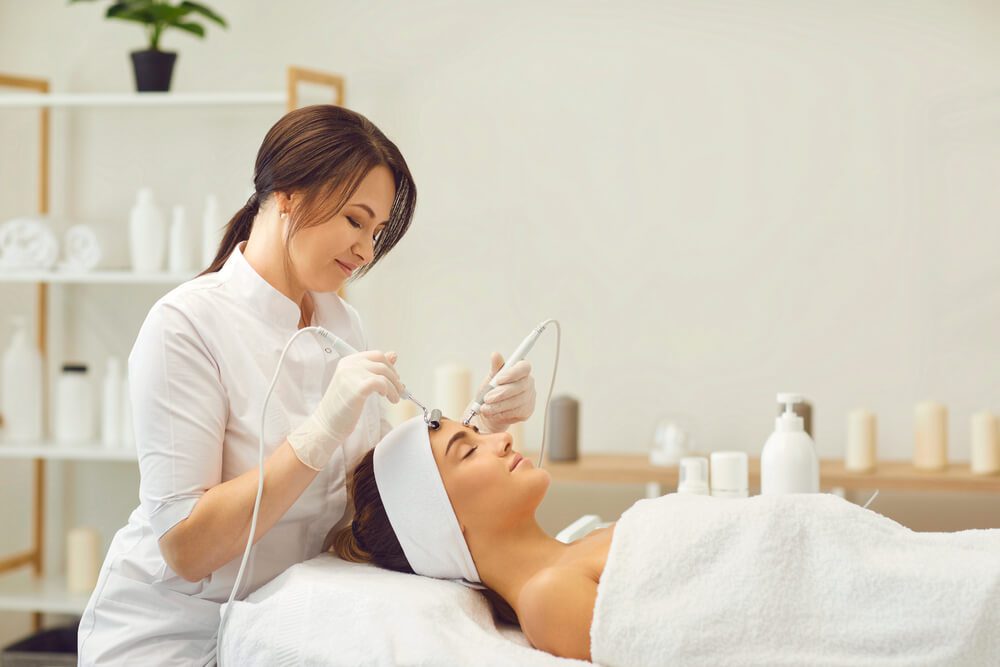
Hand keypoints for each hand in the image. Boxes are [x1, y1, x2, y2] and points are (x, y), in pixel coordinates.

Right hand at [288, 350, 403, 469]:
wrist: (327, 424)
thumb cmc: (342, 407)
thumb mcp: (358, 383)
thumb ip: (375, 369)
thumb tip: (393, 355)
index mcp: (348, 361)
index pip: (376, 355)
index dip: (389, 366)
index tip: (394, 378)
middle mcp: (348, 365)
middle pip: (381, 362)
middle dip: (394, 376)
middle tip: (399, 389)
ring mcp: (351, 375)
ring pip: (384, 373)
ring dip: (395, 387)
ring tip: (394, 398)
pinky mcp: (356, 388)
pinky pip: (381, 383)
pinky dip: (390, 391)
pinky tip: (389, 399)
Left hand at [475, 352, 536, 433]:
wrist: (489, 410)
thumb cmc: (491, 391)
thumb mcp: (491, 377)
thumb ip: (495, 367)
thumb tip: (495, 355)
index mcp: (521, 370)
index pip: (524, 368)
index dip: (513, 373)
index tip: (498, 380)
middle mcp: (528, 383)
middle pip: (520, 386)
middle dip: (502, 393)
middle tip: (487, 398)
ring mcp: (529, 398)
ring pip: (516, 401)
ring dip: (499, 405)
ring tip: (485, 408)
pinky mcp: (527, 411)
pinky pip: (515, 412)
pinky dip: (501, 413)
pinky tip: (493, 413)